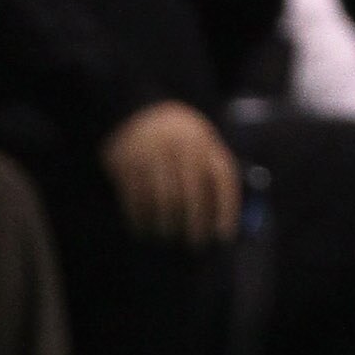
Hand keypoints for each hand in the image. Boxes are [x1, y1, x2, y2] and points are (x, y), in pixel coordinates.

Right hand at [101, 102, 240, 245]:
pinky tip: (143, 227)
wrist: (137, 110)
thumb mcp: (200, 142)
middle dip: (197, 224)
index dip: (227, 208)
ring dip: (167, 225)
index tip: (224, 234)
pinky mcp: (127, 162)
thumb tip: (227, 216)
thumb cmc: (177, 136)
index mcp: (205, 141)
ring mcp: (152, 154)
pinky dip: (140, 218)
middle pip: (193, 194)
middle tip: (196, 244)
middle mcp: (181, 146)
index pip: (223, 177)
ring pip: (164, 201)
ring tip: (168, 237)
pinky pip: (136, 198)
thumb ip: (213, 174)